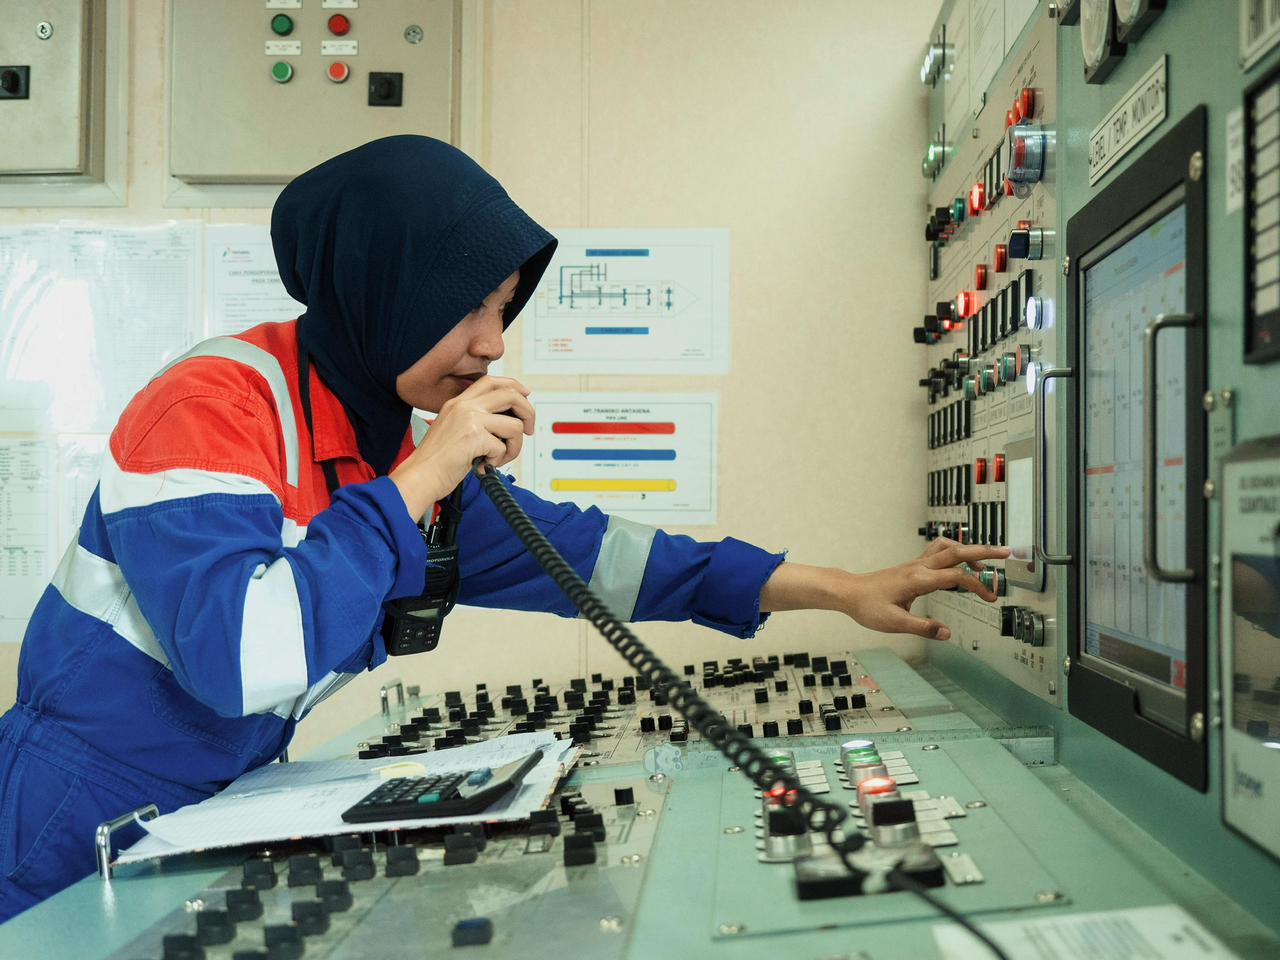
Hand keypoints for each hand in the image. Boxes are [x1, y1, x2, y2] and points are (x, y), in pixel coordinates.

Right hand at [389, 376, 534, 520]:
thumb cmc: (435, 460)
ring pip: (514, 426)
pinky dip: (497, 461)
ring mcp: (469, 419)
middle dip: (528, 413)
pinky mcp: (474, 436)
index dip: (514, 387)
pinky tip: (481, 465)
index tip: (525, 397)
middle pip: (511, 395)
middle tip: (528, 430)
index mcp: (458, 403)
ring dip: (514, 446)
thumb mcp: (453, 430)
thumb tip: (508, 420)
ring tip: (497, 458)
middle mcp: (464, 406)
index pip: (491, 382)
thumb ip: (476, 420)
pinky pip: (503, 447)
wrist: (420, 476)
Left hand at [837, 538, 1010, 640]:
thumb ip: (923, 628)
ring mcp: (916, 564)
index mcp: (918, 580)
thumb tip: (947, 633)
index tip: (990, 598)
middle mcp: (919, 568)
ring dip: (968, 551)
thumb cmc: (868, 607)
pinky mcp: (912, 567)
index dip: (977, 586)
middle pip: (957, 552)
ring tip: (985, 563)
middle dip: (983, 552)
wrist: (849, 592)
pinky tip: (960, 566)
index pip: (956, 577)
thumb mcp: (894, 623)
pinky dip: (954, 554)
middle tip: (1007, 552)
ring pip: (947, 548)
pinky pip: (938, 553)